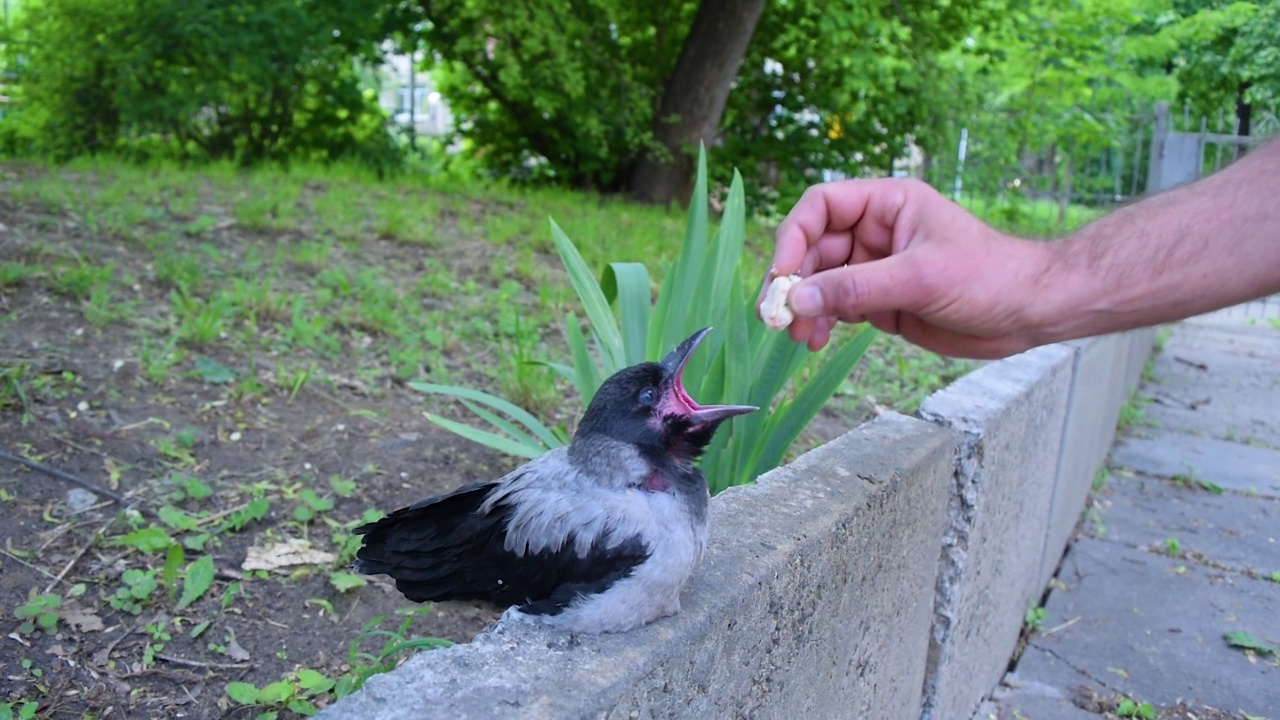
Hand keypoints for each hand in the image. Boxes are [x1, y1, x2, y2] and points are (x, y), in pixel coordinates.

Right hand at [761, 178, 1053, 358]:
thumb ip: (855, 288)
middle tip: (777, 316)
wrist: (1029, 312)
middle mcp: (875, 232)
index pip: (821, 206)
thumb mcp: (919, 278)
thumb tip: (798, 300)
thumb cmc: (988, 277)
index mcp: (887, 204)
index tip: (783, 275)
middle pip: (813, 248)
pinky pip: (837, 307)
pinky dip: (821, 323)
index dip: (794, 237)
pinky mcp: (881, 301)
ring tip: (797, 337)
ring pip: (821, 282)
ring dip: (804, 308)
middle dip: (793, 281)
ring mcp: (877, 267)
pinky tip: (815, 342)